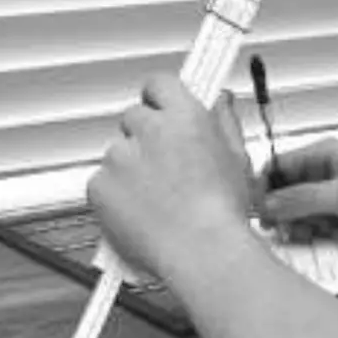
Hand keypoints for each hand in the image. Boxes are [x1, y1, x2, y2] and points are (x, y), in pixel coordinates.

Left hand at [87, 73, 256, 282]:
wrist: (202, 253)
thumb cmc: (223, 214)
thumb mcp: (237, 159)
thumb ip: (224, 121)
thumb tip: (220, 100)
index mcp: (184, 117)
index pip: (159, 84)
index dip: (159, 97)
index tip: (161, 107)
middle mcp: (148, 130)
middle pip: (135, 117)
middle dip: (145, 136)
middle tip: (163, 166)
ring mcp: (119, 157)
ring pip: (117, 151)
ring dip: (129, 168)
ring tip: (156, 198)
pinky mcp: (99, 185)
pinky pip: (101, 182)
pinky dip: (114, 195)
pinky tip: (140, 211)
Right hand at [260, 138, 337, 234]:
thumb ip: (303, 200)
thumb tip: (267, 205)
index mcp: (322, 154)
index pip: (277, 167)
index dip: (263, 189)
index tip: (258, 213)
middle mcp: (327, 168)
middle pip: (288, 190)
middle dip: (286, 212)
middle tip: (286, 232)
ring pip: (306, 208)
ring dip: (305, 224)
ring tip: (313, 235)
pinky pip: (325, 219)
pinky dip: (324, 229)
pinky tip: (333, 235)